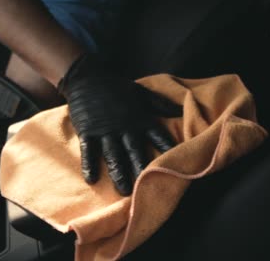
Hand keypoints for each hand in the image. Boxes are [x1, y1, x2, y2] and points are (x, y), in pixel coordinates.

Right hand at [59, 54, 181, 195]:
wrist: (87, 79)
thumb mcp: (141, 93)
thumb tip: (182, 110)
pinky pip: (88, 151)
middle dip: (142, 170)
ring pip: (114, 156)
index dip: (168, 150)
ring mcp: (105, 131)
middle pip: (135, 152)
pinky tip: (91, 180)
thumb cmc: (116, 88)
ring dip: (119, 173)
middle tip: (148, 189)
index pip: (158, 137)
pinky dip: (89, 165)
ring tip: (124, 191)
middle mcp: (125, 128)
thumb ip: (160, 104)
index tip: (178, 165)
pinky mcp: (88, 132)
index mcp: (140, 119)